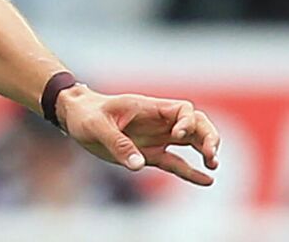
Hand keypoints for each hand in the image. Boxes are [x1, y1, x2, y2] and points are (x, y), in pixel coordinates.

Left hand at [58, 85, 220, 185]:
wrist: (74, 117)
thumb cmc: (85, 115)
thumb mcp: (96, 127)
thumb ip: (117, 143)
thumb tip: (139, 165)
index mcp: (149, 108)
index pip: (183, 110)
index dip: (188, 123)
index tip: (177, 137)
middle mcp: (158, 122)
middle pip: (196, 124)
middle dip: (208, 136)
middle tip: (211, 155)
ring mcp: (156, 138)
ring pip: (191, 142)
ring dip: (205, 151)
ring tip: (213, 164)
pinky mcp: (150, 154)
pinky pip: (176, 163)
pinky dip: (191, 171)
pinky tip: (207, 181)